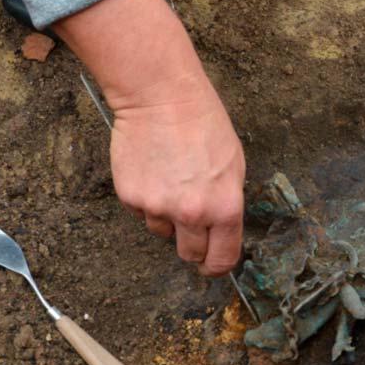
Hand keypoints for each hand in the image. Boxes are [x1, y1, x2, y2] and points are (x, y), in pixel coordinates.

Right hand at [109, 72, 244, 275]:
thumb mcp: (233, 166)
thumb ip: (226, 204)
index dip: (216, 266)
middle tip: (189, 223)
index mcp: (224, 208)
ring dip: (166, 217)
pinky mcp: (132, 197)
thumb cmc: (203, 124)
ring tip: (170, 181)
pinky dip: (146, 199)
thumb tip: (219, 231)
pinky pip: (140, 212)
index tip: (211, 265)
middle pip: (189, 254)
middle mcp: (192, 214)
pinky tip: (153, 170)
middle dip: (192, 245)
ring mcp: (159, 208)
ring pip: (162, 232)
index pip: (222, 259)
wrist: (161, 98)